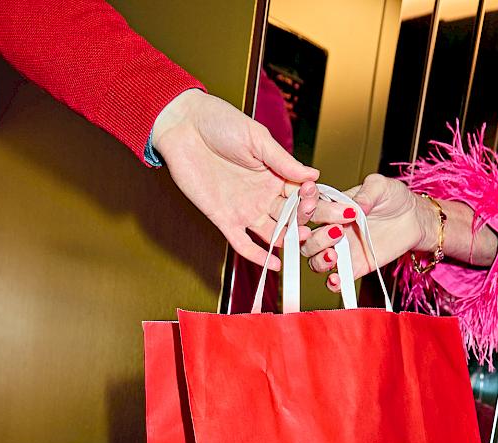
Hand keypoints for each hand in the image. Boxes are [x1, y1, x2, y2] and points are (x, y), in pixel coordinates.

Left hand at [151, 88, 318, 269]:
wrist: (183, 126)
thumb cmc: (219, 122)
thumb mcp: (257, 138)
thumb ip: (284, 161)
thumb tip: (314, 175)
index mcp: (275, 174)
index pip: (301, 195)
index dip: (310, 200)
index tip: (314, 199)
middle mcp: (263, 195)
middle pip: (290, 217)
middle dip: (302, 223)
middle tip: (310, 225)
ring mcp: (245, 209)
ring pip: (272, 232)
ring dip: (286, 240)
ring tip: (298, 244)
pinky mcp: (224, 219)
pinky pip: (243, 243)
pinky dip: (258, 256)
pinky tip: (274, 265)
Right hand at [296, 175, 438, 292]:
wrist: (413, 219)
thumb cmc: (394, 198)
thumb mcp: (381, 186)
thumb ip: (367, 192)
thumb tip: (356, 207)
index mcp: (332, 207)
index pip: (310, 210)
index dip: (307, 209)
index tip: (314, 205)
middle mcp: (332, 229)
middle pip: (307, 239)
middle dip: (316, 237)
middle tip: (338, 232)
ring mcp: (341, 250)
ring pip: (315, 260)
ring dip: (319, 259)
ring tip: (334, 255)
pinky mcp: (354, 267)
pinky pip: (336, 280)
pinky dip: (333, 283)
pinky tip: (337, 279)